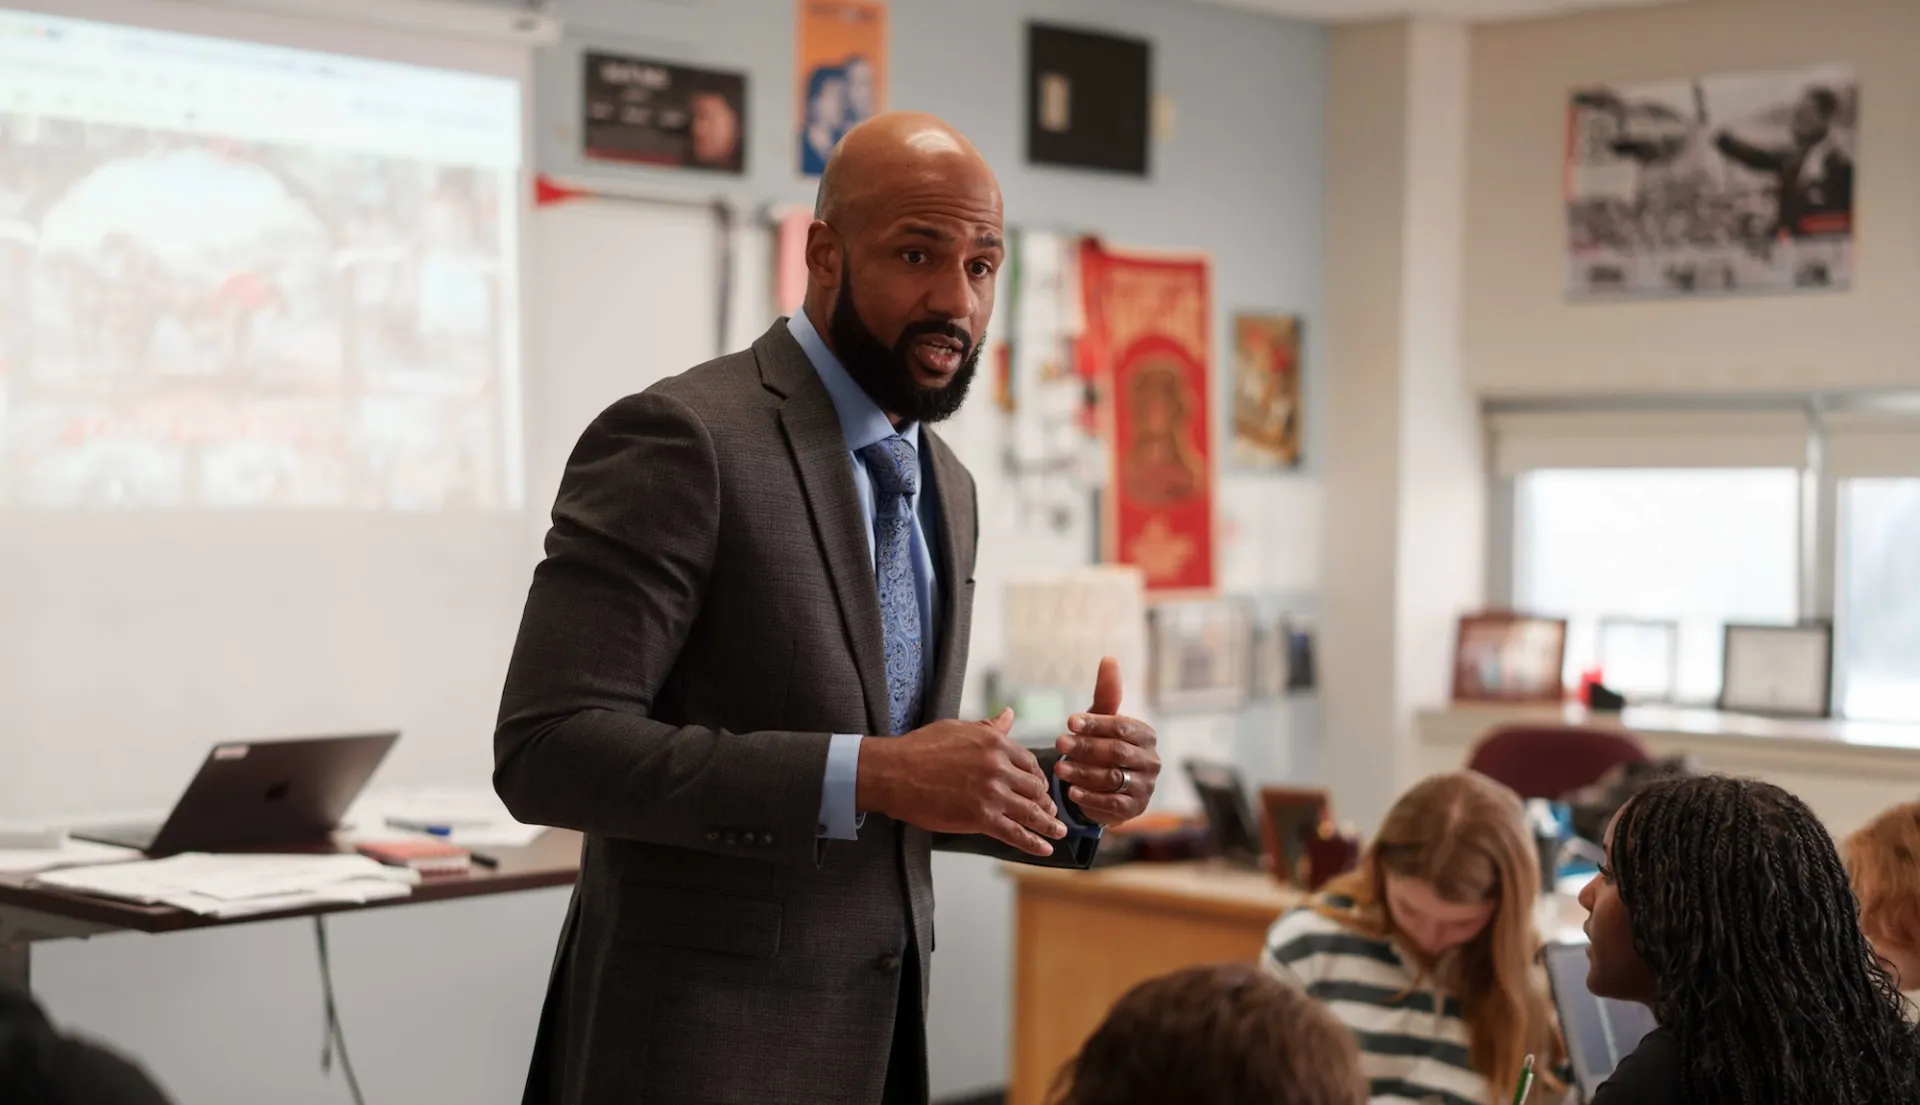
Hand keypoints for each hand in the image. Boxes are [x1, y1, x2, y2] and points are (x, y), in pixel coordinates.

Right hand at [856, 710, 1065, 856]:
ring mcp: (992, 794)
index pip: (1029, 763)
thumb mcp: (958, 729)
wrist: (894, 773)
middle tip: (1050, 812)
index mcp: (996, 744)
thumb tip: (1008, 715)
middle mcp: (999, 768)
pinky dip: (1034, 843)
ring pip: (1031, 812)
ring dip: (1049, 824)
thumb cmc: (920, 748)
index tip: (1039, 787)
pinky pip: (1015, 833)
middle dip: (1045, 802)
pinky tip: (1045, 850)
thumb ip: (989, 728)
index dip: (1037, 778)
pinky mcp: (981, 818)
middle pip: (1035, 788)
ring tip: (1060, 832)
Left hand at [1053, 656, 1157, 824]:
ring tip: (1058, 768)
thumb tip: (1108, 659)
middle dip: (1086, 747)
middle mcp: (1151, 760)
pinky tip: (1070, 791)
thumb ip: (1107, 693)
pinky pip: (1113, 803)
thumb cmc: (1104, 745)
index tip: (1069, 721)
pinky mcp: (1135, 808)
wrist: (1107, 787)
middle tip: (1059, 743)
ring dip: (1083, 773)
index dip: (1095, 723)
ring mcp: (1145, 786)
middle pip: (1117, 752)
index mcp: (1146, 735)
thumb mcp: (1103, 720)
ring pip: (1113, 778)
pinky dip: (1090, 797)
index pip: (1122, 726)